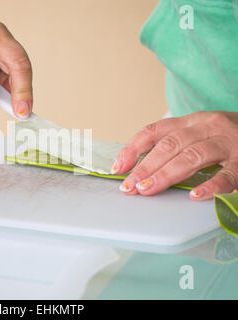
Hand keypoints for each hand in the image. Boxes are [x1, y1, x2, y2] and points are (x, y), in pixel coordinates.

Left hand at [112, 111, 237, 199]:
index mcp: (191, 121)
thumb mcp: (199, 133)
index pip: (154, 131)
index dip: (133, 149)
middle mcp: (208, 126)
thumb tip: (139, 167)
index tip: (118, 168)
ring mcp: (229, 142)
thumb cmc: (227, 137)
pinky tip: (196, 197)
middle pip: (170, 145)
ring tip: (147, 189)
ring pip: (193, 156)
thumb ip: (175, 145)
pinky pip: (229, 174)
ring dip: (167, 174)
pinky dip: (211, 185)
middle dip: (145, 166)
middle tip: (130, 186)